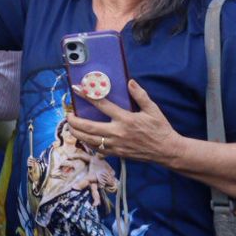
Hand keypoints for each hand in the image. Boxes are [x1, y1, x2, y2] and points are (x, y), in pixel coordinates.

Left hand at [65, 78, 182, 165]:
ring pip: (90, 140)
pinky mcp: (117, 153)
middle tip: (68, 115)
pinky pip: (98, 149)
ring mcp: (116, 145)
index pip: (102, 105)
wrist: (167, 151)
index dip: (88, 96)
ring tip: (71, 126)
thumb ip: (140, 95)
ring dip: (77, 133)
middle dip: (75, 121)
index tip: (77, 89)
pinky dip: (88, 144)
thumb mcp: (153, 110)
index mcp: (126, 119)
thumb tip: (130, 82)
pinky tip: (84, 138)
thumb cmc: (160, 129)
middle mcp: (118, 133)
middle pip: (89, 127)